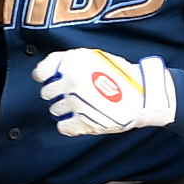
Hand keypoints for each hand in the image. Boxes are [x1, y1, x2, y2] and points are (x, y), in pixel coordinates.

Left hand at [33, 49, 175, 135]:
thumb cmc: (120, 75)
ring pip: (54, 110)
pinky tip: (80, 118)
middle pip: (46, 93)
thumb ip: (68, 61)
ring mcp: (75, 104)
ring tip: (80, 105)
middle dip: (57, 93)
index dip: (46, 77)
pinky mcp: (82, 123)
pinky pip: (63, 127)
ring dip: (65, 109)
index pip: (41, 73)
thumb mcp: (93, 57)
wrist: (142, 95)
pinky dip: (69, 125)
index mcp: (72, 63)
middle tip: (73, 93)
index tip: (52, 80)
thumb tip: (47, 71)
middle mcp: (71, 83)